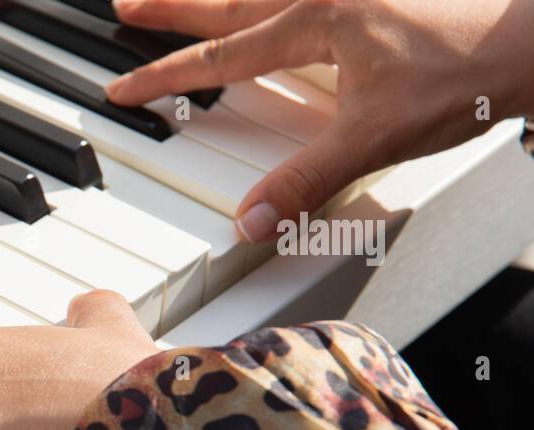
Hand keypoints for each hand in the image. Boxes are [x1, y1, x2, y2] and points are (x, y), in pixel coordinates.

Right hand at [106, 0, 533, 240]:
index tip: (124, 86)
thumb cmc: (469, 73)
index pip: (220, 56)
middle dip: (171, 6)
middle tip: (126, 3)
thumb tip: (252, 220)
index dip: (166, 76)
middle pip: (228, 1)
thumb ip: (308, 181)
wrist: (532, 38)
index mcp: (314, 22)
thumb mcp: (377, 136)